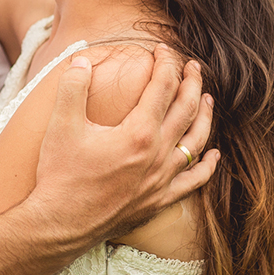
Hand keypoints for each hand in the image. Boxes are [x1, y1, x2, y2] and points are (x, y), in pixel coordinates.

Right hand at [27, 47, 217, 245]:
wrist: (61, 225)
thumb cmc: (60, 175)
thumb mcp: (61, 125)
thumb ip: (73, 86)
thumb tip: (81, 59)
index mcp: (138, 132)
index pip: (163, 87)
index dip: (166, 63)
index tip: (162, 50)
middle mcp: (158, 154)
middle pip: (186, 109)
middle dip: (192, 82)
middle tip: (193, 65)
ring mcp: (162, 180)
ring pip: (196, 141)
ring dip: (204, 116)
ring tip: (206, 98)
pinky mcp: (160, 200)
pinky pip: (194, 181)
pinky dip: (207, 166)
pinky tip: (213, 154)